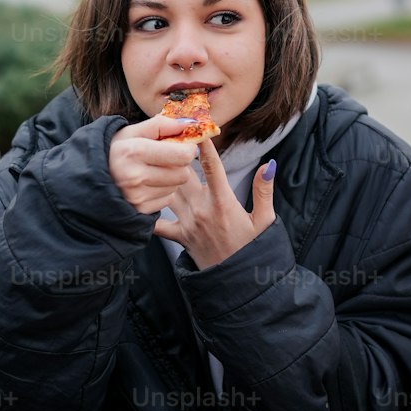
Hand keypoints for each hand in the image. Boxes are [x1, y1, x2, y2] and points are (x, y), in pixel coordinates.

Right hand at [108, 114, 199, 215]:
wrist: (91, 177)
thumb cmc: (115, 150)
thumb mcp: (132, 132)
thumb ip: (161, 125)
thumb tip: (188, 124)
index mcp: (134, 151)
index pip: (182, 155)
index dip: (188, 149)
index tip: (182, 146)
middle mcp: (135, 176)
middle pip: (182, 173)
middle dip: (179, 165)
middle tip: (166, 159)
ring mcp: (136, 196)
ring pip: (176, 187)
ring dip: (170, 179)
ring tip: (152, 171)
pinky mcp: (139, 210)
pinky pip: (167, 200)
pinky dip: (162, 192)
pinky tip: (147, 185)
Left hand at [152, 138, 274, 267]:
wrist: (238, 283)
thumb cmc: (253, 250)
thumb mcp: (265, 221)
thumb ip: (264, 191)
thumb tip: (268, 165)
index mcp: (223, 203)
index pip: (212, 167)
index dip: (204, 145)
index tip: (198, 127)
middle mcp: (202, 210)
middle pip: (182, 174)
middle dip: (175, 153)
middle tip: (167, 133)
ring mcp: (188, 223)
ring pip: (168, 191)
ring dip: (160, 174)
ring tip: (152, 155)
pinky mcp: (180, 237)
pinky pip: (158, 222)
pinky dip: (150, 210)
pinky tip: (142, 195)